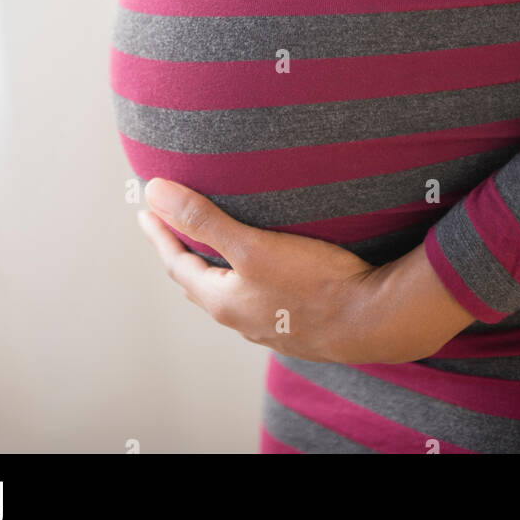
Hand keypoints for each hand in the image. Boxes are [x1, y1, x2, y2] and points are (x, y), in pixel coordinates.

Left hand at [139, 179, 473, 363]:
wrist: (374, 320)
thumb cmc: (313, 282)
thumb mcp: (252, 245)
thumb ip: (203, 219)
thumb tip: (155, 193)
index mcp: (224, 300)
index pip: (177, 263)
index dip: (160, 234)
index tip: (145, 212)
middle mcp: (241, 318)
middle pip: (199, 282)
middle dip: (182, 253)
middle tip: (170, 230)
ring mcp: (269, 325)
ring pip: (228, 293)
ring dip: (213, 268)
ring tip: (210, 249)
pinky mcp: (295, 324)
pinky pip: (256, 299)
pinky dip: (243, 279)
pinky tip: (261, 273)